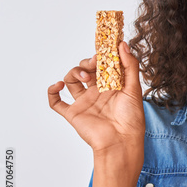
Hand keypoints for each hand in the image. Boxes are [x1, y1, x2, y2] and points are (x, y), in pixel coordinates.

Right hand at [47, 42, 144, 160]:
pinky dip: (52, 91)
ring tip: (83, 76)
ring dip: (73, 73)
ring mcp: (84, 102)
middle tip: (94, 64)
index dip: (100, 56)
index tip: (102, 48)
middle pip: (85, 70)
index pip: (102, 65)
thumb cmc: (131, 118)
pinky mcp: (74, 113)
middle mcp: (97, 92)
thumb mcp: (134, 88)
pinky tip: (58, 85)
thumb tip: (122, 44)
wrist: (121, 142)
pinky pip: (56, 102)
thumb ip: (130, 66)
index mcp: (112, 86)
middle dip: (87, 63)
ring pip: (71, 81)